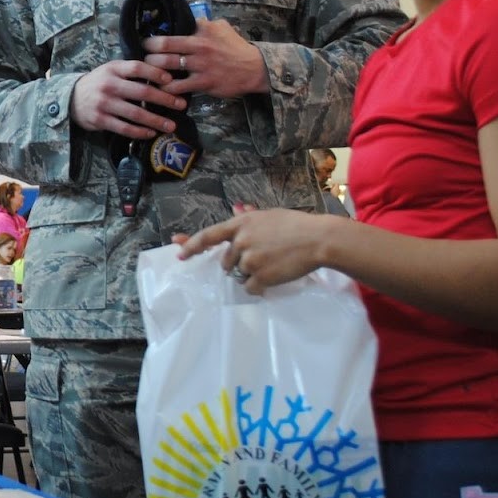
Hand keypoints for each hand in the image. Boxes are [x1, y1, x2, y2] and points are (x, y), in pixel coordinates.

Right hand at [70, 59, 186, 138]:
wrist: (71, 98)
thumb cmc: (99, 83)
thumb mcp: (111, 70)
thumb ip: (131, 71)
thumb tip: (163, 76)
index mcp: (113, 69)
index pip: (137, 68)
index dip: (155, 73)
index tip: (171, 80)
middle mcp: (109, 85)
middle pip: (141, 92)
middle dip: (165, 99)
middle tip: (181, 104)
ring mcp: (104, 104)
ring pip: (136, 114)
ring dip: (156, 120)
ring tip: (171, 125)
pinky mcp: (100, 120)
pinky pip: (124, 128)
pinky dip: (140, 132)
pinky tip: (151, 133)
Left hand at [140, 18, 269, 97]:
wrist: (255, 68)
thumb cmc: (236, 48)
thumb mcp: (222, 28)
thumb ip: (204, 23)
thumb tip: (189, 19)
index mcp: (201, 31)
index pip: (172, 30)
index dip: (155, 36)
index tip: (145, 40)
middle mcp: (199, 46)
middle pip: (164, 46)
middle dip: (148, 52)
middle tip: (142, 55)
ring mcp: (200, 65)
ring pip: (168, 65)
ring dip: (153, 69)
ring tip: (147, 71)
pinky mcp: (203, 82)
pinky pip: (178, 86)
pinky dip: (166, 88)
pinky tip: (160, 89)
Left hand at [173, 208, 334, 294]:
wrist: (318, 239)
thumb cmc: (296, 225)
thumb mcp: (269, 215)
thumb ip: (249, 217)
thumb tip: (237, 210)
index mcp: (240, 224)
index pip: (208, 235)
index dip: (191, 245)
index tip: (179, 252)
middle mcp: (240, 241)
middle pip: (226, 261)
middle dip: (237, 263)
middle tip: (260, 259)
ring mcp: (249, 260)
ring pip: (239, 275)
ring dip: (250, 274)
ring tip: (272, 265)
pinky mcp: (261, 276)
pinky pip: (250, 288)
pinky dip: (259, 287)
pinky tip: (272, 279)